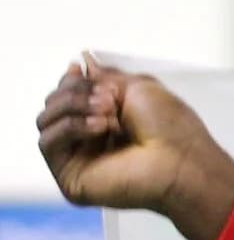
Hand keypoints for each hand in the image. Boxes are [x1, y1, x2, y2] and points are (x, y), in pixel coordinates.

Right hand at [33, 57, 233, 239]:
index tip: (79, 69)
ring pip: (45, 121)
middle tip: (107, 99)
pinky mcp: (71, 178)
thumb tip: (84, 60)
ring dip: (73, 108)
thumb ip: (105, 76)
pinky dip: (71, 128)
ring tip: (108, 114)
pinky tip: (99, 128)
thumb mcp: (137, 87)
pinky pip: (47, 143)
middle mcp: (89, 141)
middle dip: (76, 93)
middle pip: (53, 105)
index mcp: (105, 120)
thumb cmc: (171, 129)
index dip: (70, 81)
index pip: (66, 96)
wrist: (182, 162)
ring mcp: (79, 160)